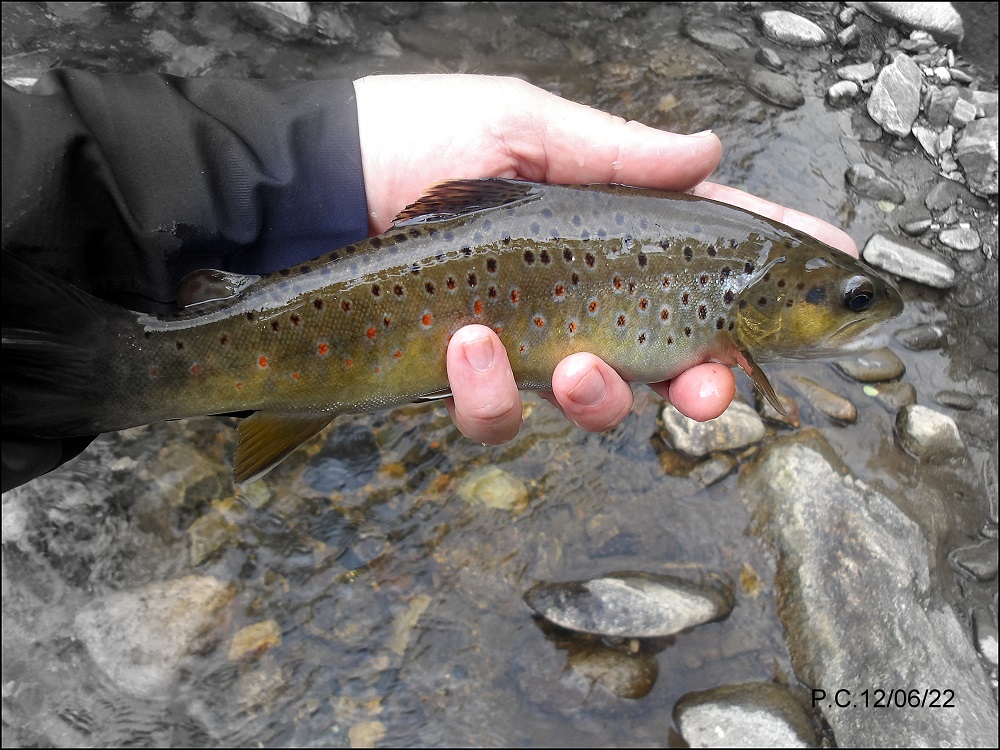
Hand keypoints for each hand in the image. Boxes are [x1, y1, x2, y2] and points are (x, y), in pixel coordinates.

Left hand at [354, 75, 857, 443]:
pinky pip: (497, 414)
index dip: (777, 264)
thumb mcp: (523, 127)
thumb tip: (710, 153)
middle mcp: (580, 295)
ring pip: (595, 404)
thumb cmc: (415, 137)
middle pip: (673, 358)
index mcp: (609, 229)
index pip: (710, 247)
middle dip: (706, 385)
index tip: (843, 267)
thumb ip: (616, 154)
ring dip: (598, 396)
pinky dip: (488, 390)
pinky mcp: (463, 377)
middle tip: (710, 387)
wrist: (314, 183)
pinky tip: (465, 341)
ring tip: (565, 362)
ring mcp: (524, 343)